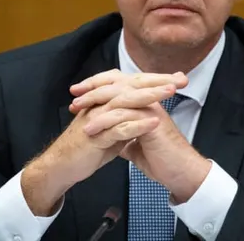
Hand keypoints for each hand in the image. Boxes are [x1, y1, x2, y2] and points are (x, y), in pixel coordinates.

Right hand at [21, 69, 187, 215]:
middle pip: (131, 86)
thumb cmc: (88, 146)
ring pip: (126, 101)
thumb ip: (126, 118)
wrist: (62, 165)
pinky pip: (119, 128)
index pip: (134, 83)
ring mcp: (98, 117)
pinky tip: (154, 123)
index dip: (156, 79)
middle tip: (180, 79)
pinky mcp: (96, 135)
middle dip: (157, 81)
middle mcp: (102, 103)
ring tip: (171, 92)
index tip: (179, 78)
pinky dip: (137, 125)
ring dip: (150, 96)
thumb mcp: (111, 127)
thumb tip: (146, 113)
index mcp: (106, 99)